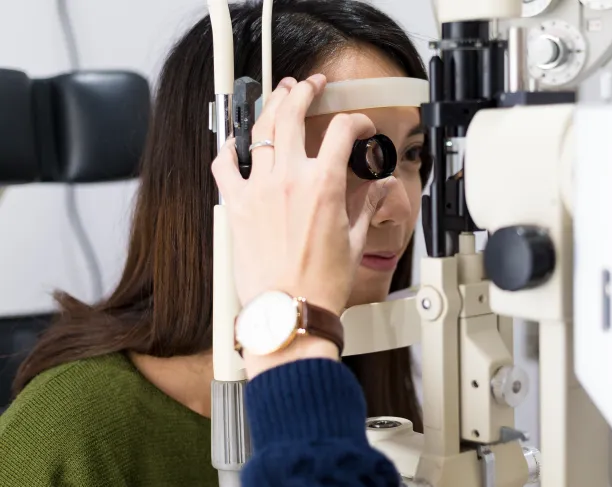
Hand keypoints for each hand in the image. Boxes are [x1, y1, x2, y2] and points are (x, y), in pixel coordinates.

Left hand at [210, 75, 389, 366]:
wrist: (290, 311)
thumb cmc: (321, 285)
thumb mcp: (354, 240)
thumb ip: (367, 204)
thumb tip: (379, 187)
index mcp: (324, 185)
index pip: (343, 131)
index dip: (357, 122)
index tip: (360, 128)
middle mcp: (289, 179)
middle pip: (293, 113)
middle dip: (304, 91)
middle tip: (310, 86)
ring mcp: (258, 189)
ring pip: (260, 129)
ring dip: (270, 105)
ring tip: (278, 96)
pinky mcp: (237, 205)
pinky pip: (224, 164)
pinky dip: (230, 148)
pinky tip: (237, 142)